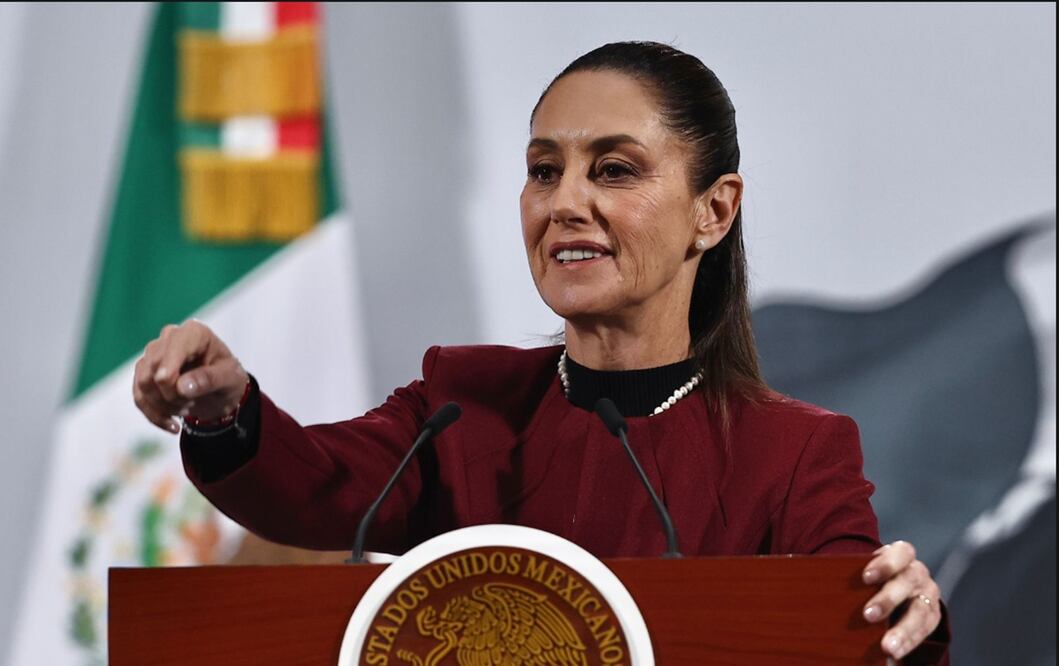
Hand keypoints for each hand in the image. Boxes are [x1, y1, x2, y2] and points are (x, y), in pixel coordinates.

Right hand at [132, 320, 248, 432]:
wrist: (221, 391)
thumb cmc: (228, 378)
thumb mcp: (229, 379)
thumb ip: (209, 379)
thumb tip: (181, 387)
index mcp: (194, 333)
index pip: (173, 346)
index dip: (168, 367)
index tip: (172, 387)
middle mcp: (169, 338)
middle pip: (153, 368)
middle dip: (171, 394)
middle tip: (192, 404)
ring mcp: (153, 355)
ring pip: (144, 383)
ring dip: (164, 405)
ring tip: (187, 409)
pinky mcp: (144, 373)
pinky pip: (139, 397)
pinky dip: (154, 415)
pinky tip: (172, 426)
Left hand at [862, 540, 942, 659]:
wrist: (900, 592)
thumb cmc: (874, 579)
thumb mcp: (868, 572)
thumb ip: (853, 576)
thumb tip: (819, 585)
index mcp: (901, 555)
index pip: (900, 552)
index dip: (885, 563)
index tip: (865, 577)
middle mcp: (917, 572)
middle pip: (907, 582)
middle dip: (888, 599)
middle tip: (868, 615)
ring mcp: (927, 594)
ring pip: (919, 610)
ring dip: (902, 629)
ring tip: (886, 646)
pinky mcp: (933, 615)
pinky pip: (924, 630)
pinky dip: (908, 642)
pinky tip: (895, 652)